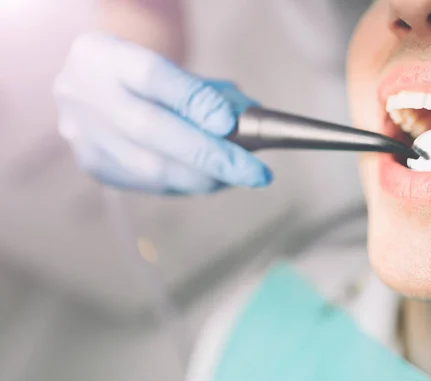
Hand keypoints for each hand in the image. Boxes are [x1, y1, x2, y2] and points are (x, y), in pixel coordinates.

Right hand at [54, 33, 271, 194]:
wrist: (85, 88)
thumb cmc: (137, 76)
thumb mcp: (162, 65)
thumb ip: (199, 90)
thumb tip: (244, 122)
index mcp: (106, 55)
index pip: (151, 75)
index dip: (192, 100)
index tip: (228, 122)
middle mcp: (86, 94)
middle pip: (150, 128)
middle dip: (210, 156)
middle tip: (255, 172)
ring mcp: (85, 134)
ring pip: (148, 167)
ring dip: (203, 178)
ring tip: (239, 177)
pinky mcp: (94, 165)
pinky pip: (147, 184)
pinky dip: (187, 185)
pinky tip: (212, 181)